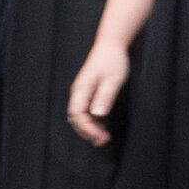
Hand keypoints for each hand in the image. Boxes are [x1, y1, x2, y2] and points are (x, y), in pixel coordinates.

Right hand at [66, 32, 132, 147]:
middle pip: (75, 118)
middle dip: (87, 132)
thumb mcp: (113, 80)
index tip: (100, 137)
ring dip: (89, 129)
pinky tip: (102, 127)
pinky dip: (92, 122)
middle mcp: (78, 92)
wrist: (110, 46)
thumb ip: (104, 97)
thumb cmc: (112, 61)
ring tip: (102, 138)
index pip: (77, 115)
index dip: (87, 129)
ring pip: (79, 116)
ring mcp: (82, 93)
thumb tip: (97, 114)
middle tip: (102, 142)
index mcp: (81, 89)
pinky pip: (85, 112)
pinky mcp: (88, 93)